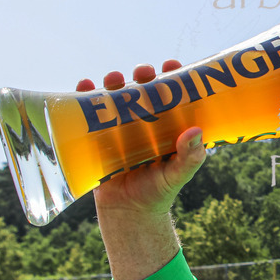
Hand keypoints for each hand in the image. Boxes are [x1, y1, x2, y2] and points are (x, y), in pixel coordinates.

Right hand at [76, 60, 204, 216]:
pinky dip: (84, 94)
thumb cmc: (159, 192)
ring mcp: (120, 126)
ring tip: (113, 78)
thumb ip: (190, 157)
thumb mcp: (178, 174)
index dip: (172, 76)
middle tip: (143, 73)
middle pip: (143, 88)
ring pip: (116, 94)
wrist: (128, 213)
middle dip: (142, 74)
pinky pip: (89, 111)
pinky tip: (84, 85)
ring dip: (114, 80)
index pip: (172, 93)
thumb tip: (195, 131)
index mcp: (167, 124)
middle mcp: (145, 120)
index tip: (172, 65)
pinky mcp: (98, 135)